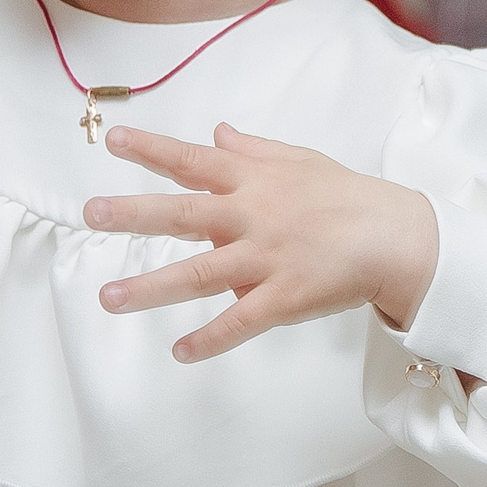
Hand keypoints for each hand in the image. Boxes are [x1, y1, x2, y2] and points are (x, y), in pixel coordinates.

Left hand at [86, 125, 440, 362]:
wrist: (396, 237)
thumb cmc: (347, 196)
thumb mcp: (300, 160)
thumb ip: (253, 150)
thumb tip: (217, 133)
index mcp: (254, 180)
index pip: (193, 160)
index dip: (152, 150)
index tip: (112, 141)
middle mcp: (253, 216)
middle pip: (184, 212)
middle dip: (135, 213)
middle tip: (90, 214)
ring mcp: (266, 259)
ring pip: (199, 274)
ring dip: (151, 288)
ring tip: (109, 297)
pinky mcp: (284, 298)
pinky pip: (240, 322)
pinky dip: (210, 340)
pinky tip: (180, 352)